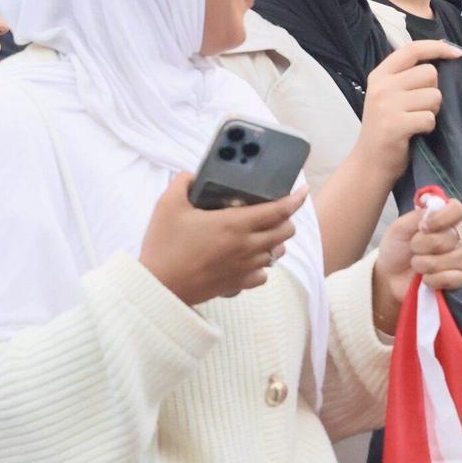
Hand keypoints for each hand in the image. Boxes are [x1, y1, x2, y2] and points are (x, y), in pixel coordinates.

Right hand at [139, 175, 308, 306]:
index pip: (277, 210)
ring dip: (276, 241)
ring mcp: (244, 268)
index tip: (303, 191)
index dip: (295, 199)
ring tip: (265, 232)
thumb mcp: (167, 205)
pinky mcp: (237, 285)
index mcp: (234, 224)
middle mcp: (246, 246)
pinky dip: (262, 265)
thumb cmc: (164, 246)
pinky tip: (250, 259)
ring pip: (276, 254)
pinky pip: (262, 275)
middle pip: (284, 232)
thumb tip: (193, 175)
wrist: (159, 287)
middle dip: (286, 219)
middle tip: (277, 210)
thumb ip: (183, 183)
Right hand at [356, 40, 459, 180]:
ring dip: (432, 111)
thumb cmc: (387, 128)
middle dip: (433, 91)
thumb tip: (443, 53)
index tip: (457, 53)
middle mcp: (381, 86)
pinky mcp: (395, 124)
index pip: (412, 49)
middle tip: (419, 108)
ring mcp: (386, 105)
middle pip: (429, 73)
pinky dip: (428, 128)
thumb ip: (408, 77)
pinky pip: (429, 118)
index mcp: (380, 74)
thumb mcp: (389, 95)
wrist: (369, 163)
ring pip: (434, 96)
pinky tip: (415, 134)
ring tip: (416, 121)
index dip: (437, 48)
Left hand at [372, 198, 461, 332]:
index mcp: (446, 218)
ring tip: (417, 264)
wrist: (390, 274)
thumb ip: (418, 216)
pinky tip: (424, 278)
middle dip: (422, 245)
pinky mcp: (460, 278)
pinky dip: (431, 279)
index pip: (456, 209)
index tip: (422, 227)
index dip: (440, 218)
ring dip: (423, 264)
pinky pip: (450, 278)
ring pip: (448, 259)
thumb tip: (433, 212)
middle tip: (413, 248)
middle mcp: (458, 236)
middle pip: (448, 237)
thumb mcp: (401, 227)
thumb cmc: (397, 247)